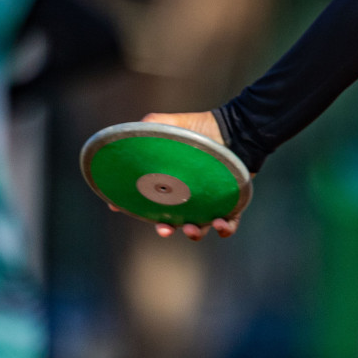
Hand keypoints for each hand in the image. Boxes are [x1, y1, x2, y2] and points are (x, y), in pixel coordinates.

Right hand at [116, 111, 241, 241]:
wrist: (236, 127)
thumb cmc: (202, 127)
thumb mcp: (170, 124)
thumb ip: (150, 127)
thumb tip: (124, 141)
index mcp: (173, 185)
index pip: (153, 203)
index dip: (138, 208)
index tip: (121, 208)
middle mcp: (190, 197)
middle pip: (174, 222)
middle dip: (166, 229)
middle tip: (163, 229)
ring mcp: (211, 203)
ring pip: (200, 228)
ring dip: (193, 233)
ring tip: (191, 229)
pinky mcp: (233, 203)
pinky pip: (230, 224)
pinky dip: (225, 229)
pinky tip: (220, 224)